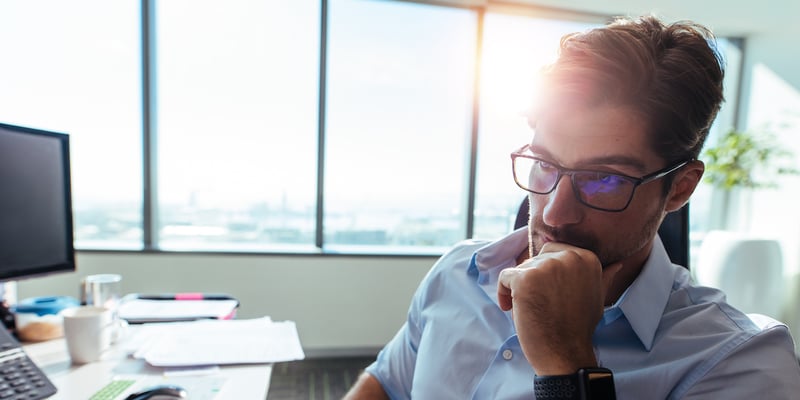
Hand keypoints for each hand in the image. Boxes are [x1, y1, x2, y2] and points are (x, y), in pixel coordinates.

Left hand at [497, 242, 620, 374]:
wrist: (565, 352)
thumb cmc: (578, 326)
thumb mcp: (597, 297)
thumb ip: (602, 276)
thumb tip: (617, 264)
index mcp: (587, 258)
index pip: (554, 253)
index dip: (547, 275)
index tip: (550, 295)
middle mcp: (568, 257)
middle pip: (536, 259)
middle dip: (533, 280)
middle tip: (541, 304)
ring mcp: (546, 267)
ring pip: (520, 268)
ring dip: (520, 289)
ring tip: (532, 310)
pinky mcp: (525, 279)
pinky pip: (504, 277)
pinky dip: (503, 293)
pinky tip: (512, 308)